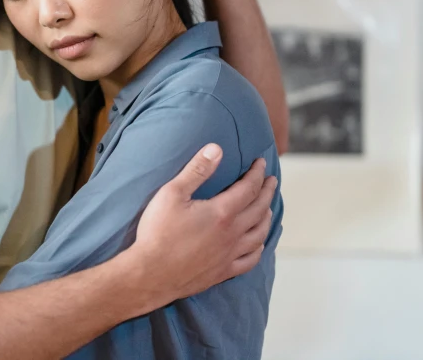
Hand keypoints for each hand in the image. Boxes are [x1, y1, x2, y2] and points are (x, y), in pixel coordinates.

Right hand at [129, 144, 275, 305]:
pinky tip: (259, 244)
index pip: (249, 188)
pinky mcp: (223, 272)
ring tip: (267, 208)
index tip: (261, 163)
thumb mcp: (172, 194)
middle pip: (259, 209)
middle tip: (271, 181)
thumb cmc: (158, 232)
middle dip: (267, 192)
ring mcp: (229, 255)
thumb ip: (196, 170)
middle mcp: (232, 234)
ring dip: (266, 218)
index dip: (257, 173)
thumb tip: (216, 148)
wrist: (150, 274)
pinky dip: (259, 249)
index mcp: (222, 212)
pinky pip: (250, 260)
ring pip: (259, 234)